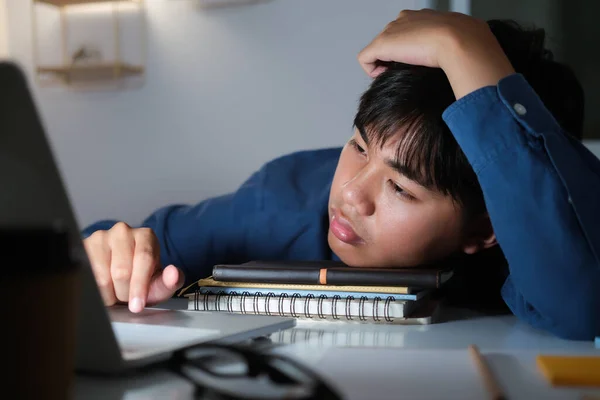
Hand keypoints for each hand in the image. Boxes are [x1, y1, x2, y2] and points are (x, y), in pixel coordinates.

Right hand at [83, 222, 184, 312]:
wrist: (121, 273)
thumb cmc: (143, 278)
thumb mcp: (159, 283)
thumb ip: (170, 281)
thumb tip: (174, 274)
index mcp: (145, 236)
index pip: (143, 259)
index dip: (140, 285)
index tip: (137, 305)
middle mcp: (123, 231)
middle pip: (121, 271)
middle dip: (125, 293)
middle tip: (127, 298)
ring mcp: (100, 237)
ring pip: (101, 277)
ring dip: (109, 294)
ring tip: (115, 293)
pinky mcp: (83, 247)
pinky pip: (86, 276)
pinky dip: (95, 291)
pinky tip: (102, 290)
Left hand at [358, 9, 514, 98]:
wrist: (461, 41)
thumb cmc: (468, 44)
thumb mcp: (465, 43)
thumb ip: (457, 51)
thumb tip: (467, 65)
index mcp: (424, 17)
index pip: (407, 33)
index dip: (409, 52)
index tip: (418, 65)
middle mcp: (404, 19)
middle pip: (390, 41)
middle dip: (395, 58)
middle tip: (406, 73)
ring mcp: (391, 31)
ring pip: (377, 51)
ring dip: (385, 65)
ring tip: (398, 75)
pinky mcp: (381, 44)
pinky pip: (365, 59)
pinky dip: (373, 71)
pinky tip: (386, 77)